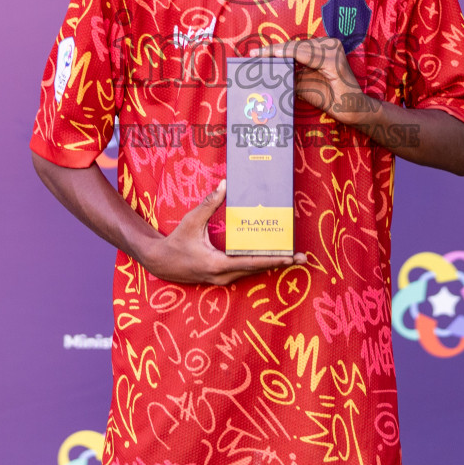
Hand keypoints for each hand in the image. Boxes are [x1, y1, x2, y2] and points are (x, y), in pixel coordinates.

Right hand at [140, 180, 305, 285]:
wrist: (160, 263)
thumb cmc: (176, 242)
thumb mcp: (191, 221)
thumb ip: (209, 204)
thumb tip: (225, 185)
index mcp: (217, 264)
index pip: (251, 263)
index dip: (272, 259)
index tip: (290, 258)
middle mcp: (223, 276)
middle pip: (257, 270)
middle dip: (280, 263)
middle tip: (303, 258)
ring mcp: (223, 279)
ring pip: (252, 272)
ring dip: (271, 264)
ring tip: (292, 258)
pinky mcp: (221, 277)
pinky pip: (244, 271)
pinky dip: (258, 264)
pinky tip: (270, 257)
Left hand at [249, 37, 377, 123]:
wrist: (350, 110)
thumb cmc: (328, 97)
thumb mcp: (302, 83)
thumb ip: (288, 74)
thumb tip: (265, 72)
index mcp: (322, 47)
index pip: (294, 47)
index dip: (273, 50)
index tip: (253, 54)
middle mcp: (329, 44)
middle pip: (294, 46)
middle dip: (272, 51)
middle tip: (252, 55)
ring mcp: (333, 50)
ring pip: (298, 48)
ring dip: (277, 53)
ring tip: (259, 57)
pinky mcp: (334, 61)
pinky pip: (307, 55)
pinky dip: (290, 55)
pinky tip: (276, 56)